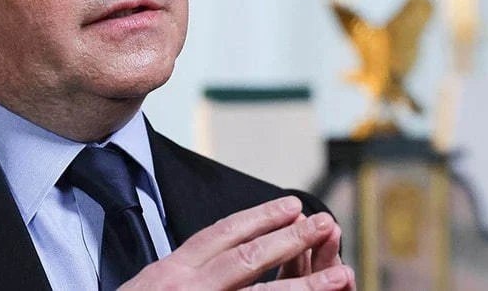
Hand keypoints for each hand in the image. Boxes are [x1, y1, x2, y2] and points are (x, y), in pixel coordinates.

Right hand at [119, 196, 354, 289]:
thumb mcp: (148, 285)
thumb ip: (180, 272)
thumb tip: (206, 260)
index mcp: (172, 270)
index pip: (222, 234)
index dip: (259, 217)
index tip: (290, 205)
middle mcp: (186, 285)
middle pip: (247, 258)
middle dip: (289, 239)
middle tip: (323, 222)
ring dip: (303, 285)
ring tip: (339, 274)